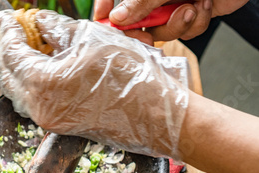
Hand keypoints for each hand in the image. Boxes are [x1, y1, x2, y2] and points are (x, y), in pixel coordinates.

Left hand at [0, 10, 188, 157]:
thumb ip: (57, 29)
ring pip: (18, 91)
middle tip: (10, 29)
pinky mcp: (60, 125)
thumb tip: (41, 22)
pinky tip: (38, 66)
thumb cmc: (131, 77)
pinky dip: (30, 81)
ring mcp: (49, 120)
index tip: (5, 17)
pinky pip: (33, 101)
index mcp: (43, 84)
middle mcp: (40, 107)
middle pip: (8, 75)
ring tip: (23, 45)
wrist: (157, 115)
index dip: (7, 31)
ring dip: (17, 67)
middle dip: (7, 49)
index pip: (12, 53)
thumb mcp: (92, 39)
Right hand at [93, 0, 248, 41]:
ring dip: (178, 24)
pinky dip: (196, 22)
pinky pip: (186, 32)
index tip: (102, 23)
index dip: (105, 11)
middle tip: (148, 35)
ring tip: (191, 6)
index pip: (116, 0)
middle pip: (137, 23)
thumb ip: (141, 2)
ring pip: (163, 32)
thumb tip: (116, 19)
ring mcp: (173, 6)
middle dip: (147, 30)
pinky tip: (204, 4)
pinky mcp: (193, 15)